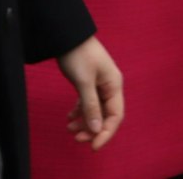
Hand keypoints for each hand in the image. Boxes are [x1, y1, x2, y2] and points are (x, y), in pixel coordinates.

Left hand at [56, 36, 122, 150]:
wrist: (67, 35)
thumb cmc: (78, 55)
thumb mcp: (84, 82)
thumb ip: (91, 106)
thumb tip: (97, 129)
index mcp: (114, 85)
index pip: (115, 116)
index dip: (106, 133)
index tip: (93, 146)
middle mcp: (110, 86)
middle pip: (106, 115)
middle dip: (93, 129)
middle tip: (77, 138)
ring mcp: (100, 84)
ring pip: (96, 110)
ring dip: (85, 122)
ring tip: (69, 129)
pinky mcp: (89, 82)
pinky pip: (88, 103)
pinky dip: (80, 111)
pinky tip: (69, 117)